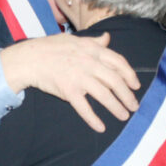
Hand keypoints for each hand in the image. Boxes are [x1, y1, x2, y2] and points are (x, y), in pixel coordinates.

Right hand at [0, 32, 139, 132]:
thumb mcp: (75, 39)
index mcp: (92, 50)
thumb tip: (107, 38)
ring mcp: (79, 77)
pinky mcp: (69, 91)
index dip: (130, 74)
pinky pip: (84, 108)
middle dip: (127, 95)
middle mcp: (89, 63)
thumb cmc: (50, 48)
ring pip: (104, 95)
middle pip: (115, 81)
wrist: (29, 59)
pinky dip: (94, 119)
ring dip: (116, 108)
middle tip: (134, 106)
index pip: (118, 62)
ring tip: (123, 116)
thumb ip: (94, 42)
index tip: (136, 85)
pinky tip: (101, 127)